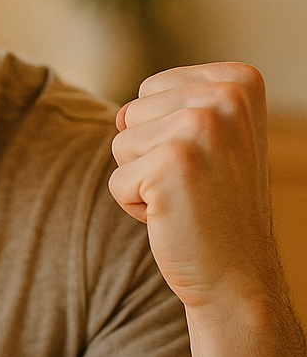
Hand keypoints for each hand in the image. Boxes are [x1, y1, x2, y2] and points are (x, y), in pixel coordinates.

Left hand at [108, 62, 278, 311]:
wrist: (239, 275)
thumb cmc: (218, 207)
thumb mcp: (212, 139)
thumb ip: (171, 109)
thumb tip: (118, 116)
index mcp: (239, 81)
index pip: (152, 88)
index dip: (165, 133)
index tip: (206, 161)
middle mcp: (226, 96)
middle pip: (133, 112)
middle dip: (149, 155)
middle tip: (194, 185)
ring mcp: (200, 127)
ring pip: (120, 144)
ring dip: (142, 180)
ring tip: (185, 199)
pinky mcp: (171, 164)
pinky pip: (116, 181)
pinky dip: (135, 206)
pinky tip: (174, 217)